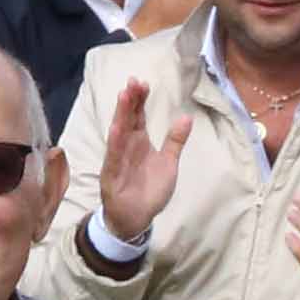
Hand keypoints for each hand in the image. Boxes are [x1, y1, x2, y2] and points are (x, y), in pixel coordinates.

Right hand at [94, 76, 194, 244]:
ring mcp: (118, 159)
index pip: (138, 116)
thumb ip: (175, 141)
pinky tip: (116, 128)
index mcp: (138, 142)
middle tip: (134, 81)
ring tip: (123, 95)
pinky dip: (115, 143)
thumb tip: (186, 116)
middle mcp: (126, 146)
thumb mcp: (168, 163)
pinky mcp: (113, 175)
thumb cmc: (149, 189)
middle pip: (128, 119)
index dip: (140, 100)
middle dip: (130, 100)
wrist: (136, 218)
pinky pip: (115, 157)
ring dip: (120, 115)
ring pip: (119, 133)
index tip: (143, 82)